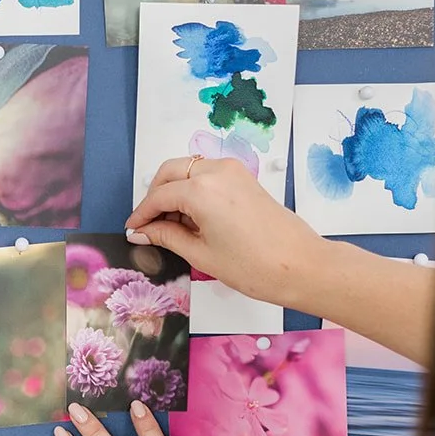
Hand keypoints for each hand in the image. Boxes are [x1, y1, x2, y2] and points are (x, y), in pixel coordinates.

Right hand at [126, 156, 330, 310]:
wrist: (301, 265)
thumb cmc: (253, 266)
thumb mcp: (200, 254)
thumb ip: (167, 236)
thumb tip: (142, 232)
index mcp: (201, 190)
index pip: (159, 196)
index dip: (142, 214)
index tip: (133, 230)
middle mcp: (216, 171)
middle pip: (170, 172)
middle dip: (155, 196)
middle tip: (149, 225)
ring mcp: (233, 171)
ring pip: (188, 169)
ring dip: (173, 189)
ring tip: (170, 223)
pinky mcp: (244, 177)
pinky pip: (207, 173)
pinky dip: (192, 187)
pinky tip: (191, 215)